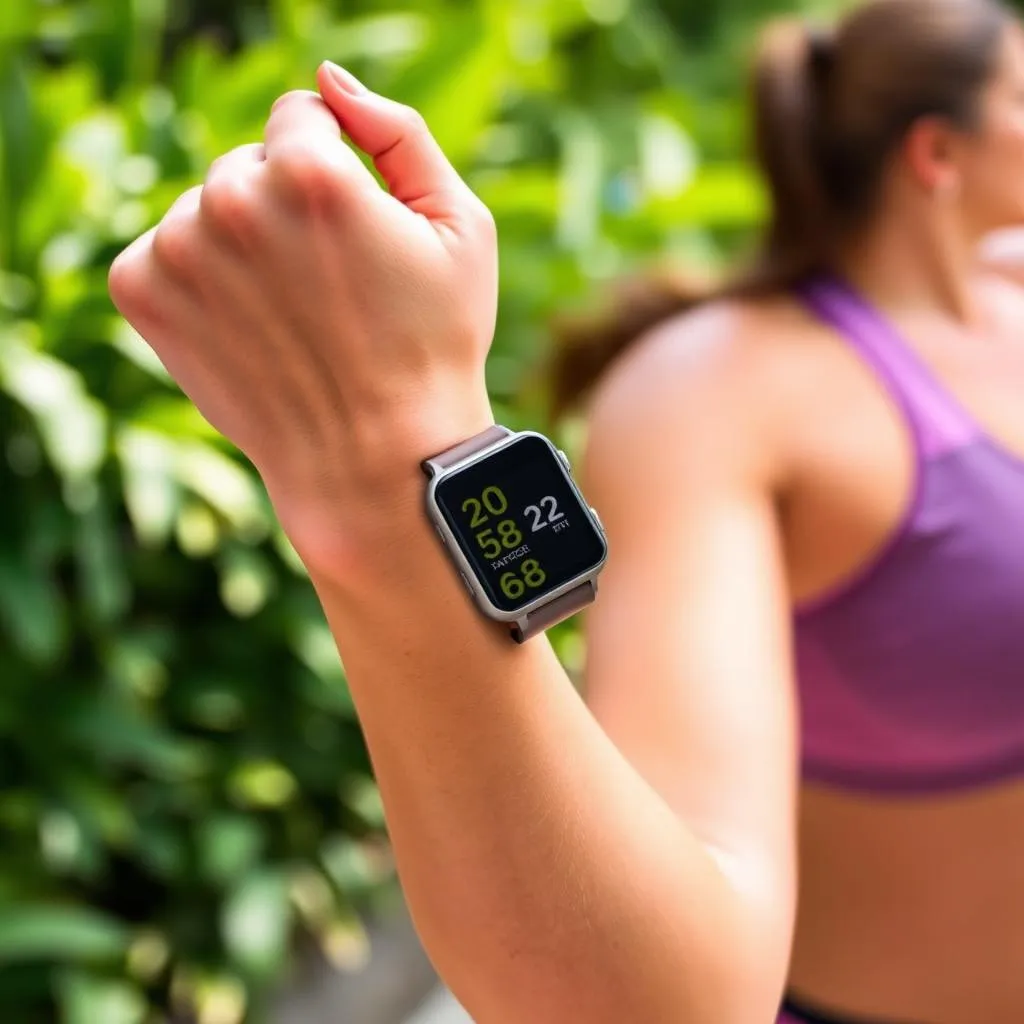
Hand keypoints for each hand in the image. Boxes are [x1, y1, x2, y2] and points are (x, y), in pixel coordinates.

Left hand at [109, 63, 497, 570]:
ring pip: (206, 208)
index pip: (301, 116)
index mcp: (312, 173)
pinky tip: (244, 326)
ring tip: (289, 315)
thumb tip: (329, 80)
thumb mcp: (462, 229)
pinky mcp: (142, 291)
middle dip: (284, 207)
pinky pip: (163, 250)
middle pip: (249, 164)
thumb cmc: (432, 346)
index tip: (354, 235)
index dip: (336, 172)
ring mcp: (179, 249)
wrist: (374, 458)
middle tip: (328, 287)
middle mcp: (232, 200)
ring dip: (240, 244)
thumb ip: (401, 133)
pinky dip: (198, 280)